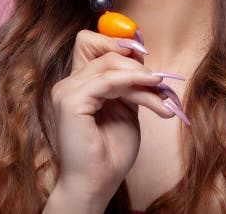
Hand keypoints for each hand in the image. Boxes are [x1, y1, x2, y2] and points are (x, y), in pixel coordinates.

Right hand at [47, 29, 177, 208]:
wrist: (97, 184)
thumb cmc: (111, 153)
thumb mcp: (126, 108)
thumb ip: (130, 83)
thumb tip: (142, 56)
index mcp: (78, 84)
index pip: (90, 42)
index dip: (115, 41)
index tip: (144, 53)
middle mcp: (68, 84)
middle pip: (104, 51)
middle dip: (136, 64)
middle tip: (159, 81)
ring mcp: (66, 91)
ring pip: (109, 65)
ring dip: (140, 78)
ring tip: (160, 96)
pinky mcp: (70, 101)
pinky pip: (106, 80)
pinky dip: (131, 83)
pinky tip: (150, 92)